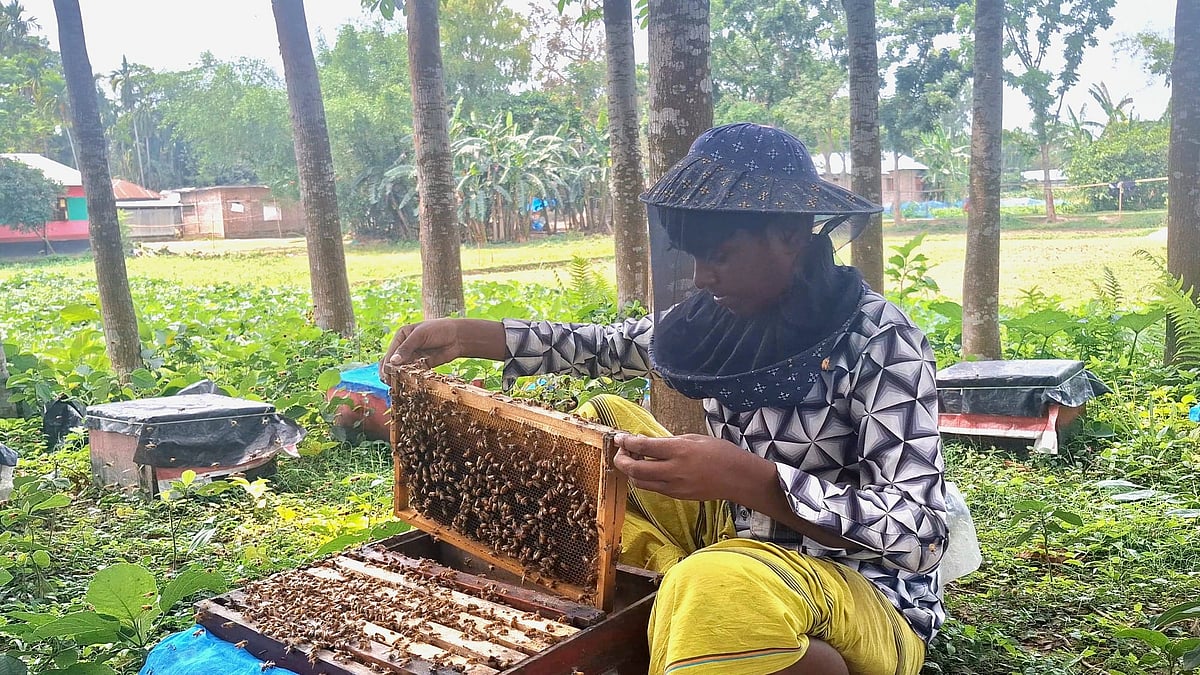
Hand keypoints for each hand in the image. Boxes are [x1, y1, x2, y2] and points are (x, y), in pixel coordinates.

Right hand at [381, 319, 506, 375]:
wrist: (458, 337)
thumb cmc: (439, 330)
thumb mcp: (420, 336)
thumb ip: (407, 348)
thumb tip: (392, 362)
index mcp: (401, 336)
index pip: (390, 353)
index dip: (387, 364)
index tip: (387, 375)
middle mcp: (405, 347)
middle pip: (393, 363)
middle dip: (391, 373)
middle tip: (391, 383)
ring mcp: (413, 357)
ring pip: (401, 370)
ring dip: (399, 378)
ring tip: (397, 386)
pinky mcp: (422, 365)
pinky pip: (413, 374)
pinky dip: (410, 379)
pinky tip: (408, 385)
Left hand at [613, 433, 765, 501]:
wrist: (737, 477)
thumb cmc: (719, 452)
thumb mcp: (693, 438)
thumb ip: (667, 442)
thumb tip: (645, 442)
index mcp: (679, 451)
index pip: (642, 447)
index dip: (626, 442)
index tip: (619, 437)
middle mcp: (674, 470)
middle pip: (635, 469)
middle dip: (621, 460)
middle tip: (621, 451)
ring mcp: (674, 486)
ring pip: (640, 483)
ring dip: (631, 472)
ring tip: (635, 460)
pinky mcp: (677, 496)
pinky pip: (653, 488)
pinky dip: (645, 479)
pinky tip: (649, 469)